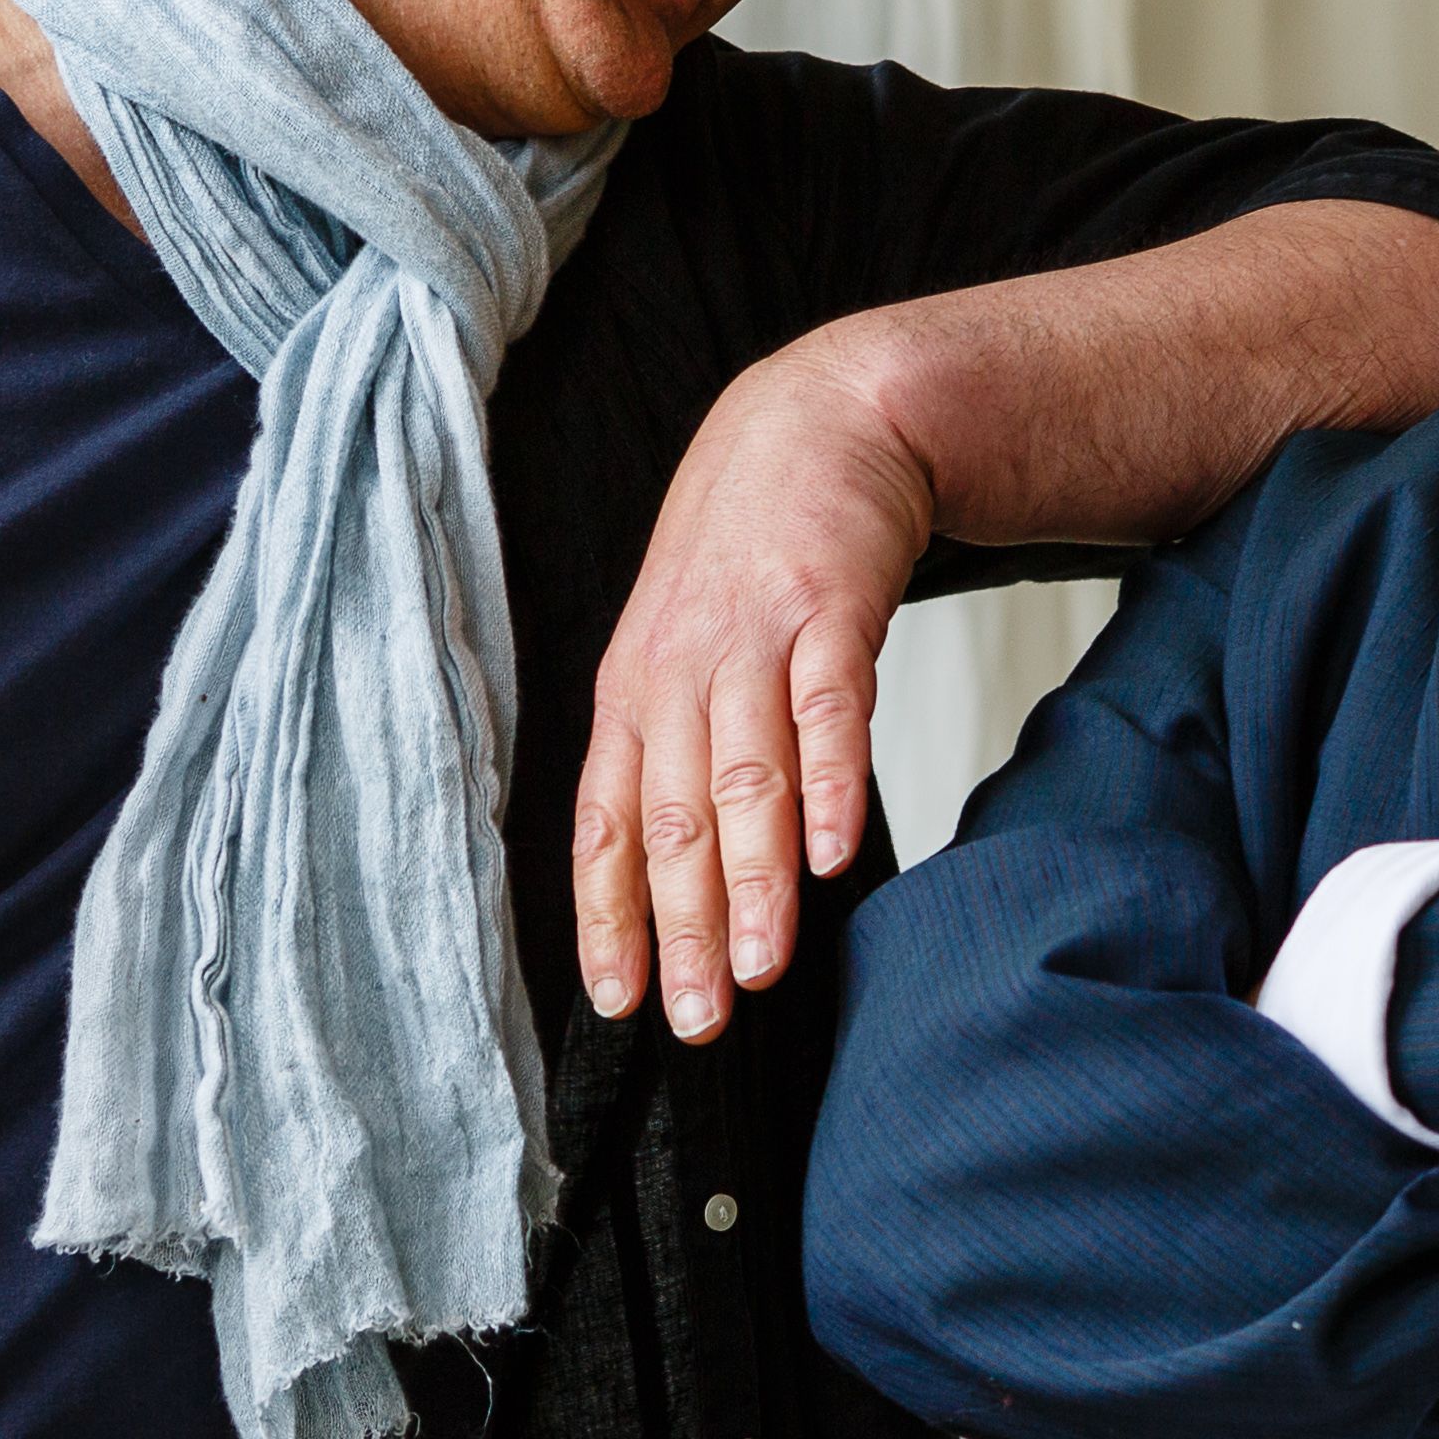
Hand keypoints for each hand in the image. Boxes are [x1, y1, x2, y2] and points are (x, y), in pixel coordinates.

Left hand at [574, 341, 930, 1042]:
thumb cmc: (750, 555)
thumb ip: (678, 747)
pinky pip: (828, 709)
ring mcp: (754, 639)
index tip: (618, 1002)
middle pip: (674, 818)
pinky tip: (834, 854)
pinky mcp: (831, 609)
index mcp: (634, 693)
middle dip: (681, 926)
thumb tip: (677, 874)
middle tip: (697, 1018)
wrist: (822, 421)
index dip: (608, 915)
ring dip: (752, 880)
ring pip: (746, 777)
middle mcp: (679, 672)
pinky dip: (831, 785)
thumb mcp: (683, 644)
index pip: (604, 822)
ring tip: (760, 968)